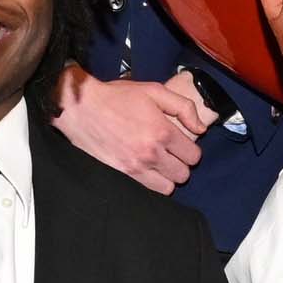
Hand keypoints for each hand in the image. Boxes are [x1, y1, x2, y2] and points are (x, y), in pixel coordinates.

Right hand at [53, 70, 211, 195]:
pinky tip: (145, 170)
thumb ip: (183, 107)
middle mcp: (152, 153)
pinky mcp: (122, 175)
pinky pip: (148, 191)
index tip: (181, 145)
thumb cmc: (117, 97)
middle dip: (180, 164)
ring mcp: (136, 167)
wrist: (81, 108)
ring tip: (158, 164)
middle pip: (183, 174)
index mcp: (163, 131)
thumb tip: (201, 129)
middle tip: (169, 154)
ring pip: (168, 187)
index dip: (190, 151)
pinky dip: (151, 183)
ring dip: (166, 177)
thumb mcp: (154, 91)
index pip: (193, 156)